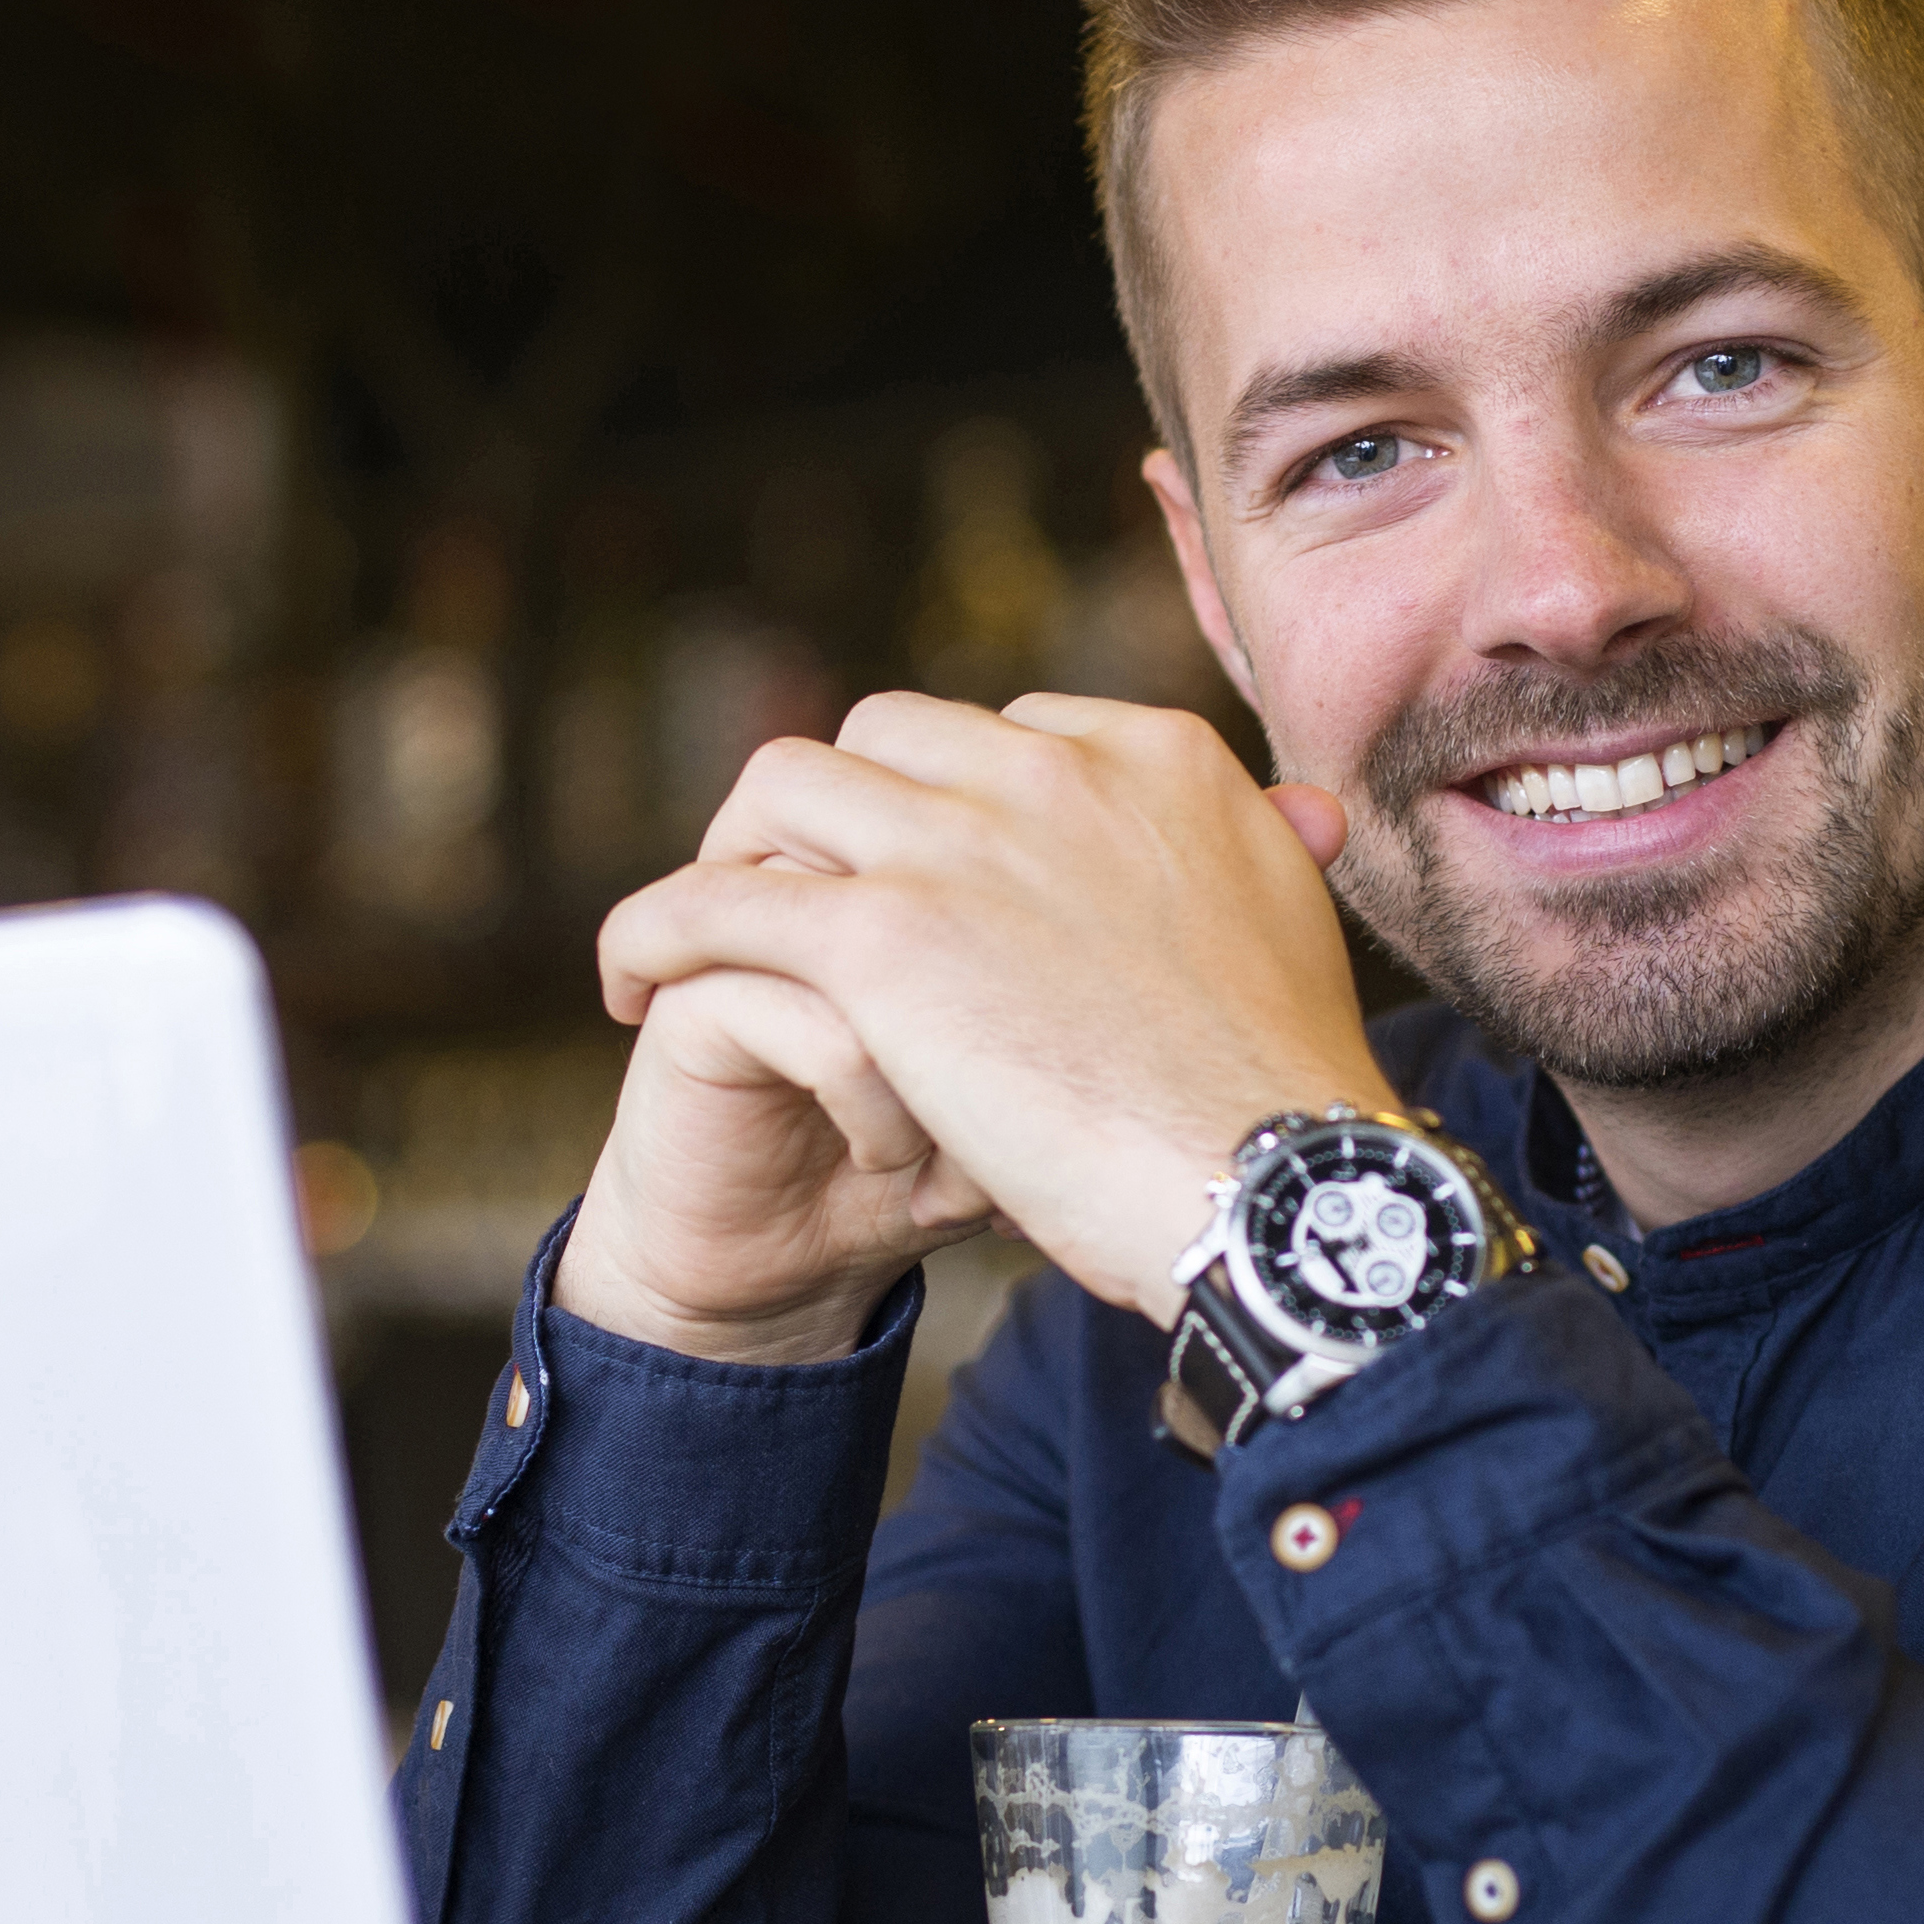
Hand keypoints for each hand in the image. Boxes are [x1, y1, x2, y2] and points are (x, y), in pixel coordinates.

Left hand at [593, 694, 1392, 1319]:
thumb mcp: (1291, 926)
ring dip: (735, 851)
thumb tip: (1286, 821)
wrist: (1277, 1187)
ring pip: (783, 784)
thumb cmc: (1289, 1098)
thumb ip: (1257, 855)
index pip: (1002, 735)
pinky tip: (632, 986)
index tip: (921, 886)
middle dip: (831, 814)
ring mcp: (961, 842)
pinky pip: (714, 900)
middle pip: (883, 737)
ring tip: (706, 936)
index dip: (943, 809)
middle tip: (799, 902)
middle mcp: (1053, 769)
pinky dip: (655, 931)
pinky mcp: (881, 934)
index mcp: (1156, 758)